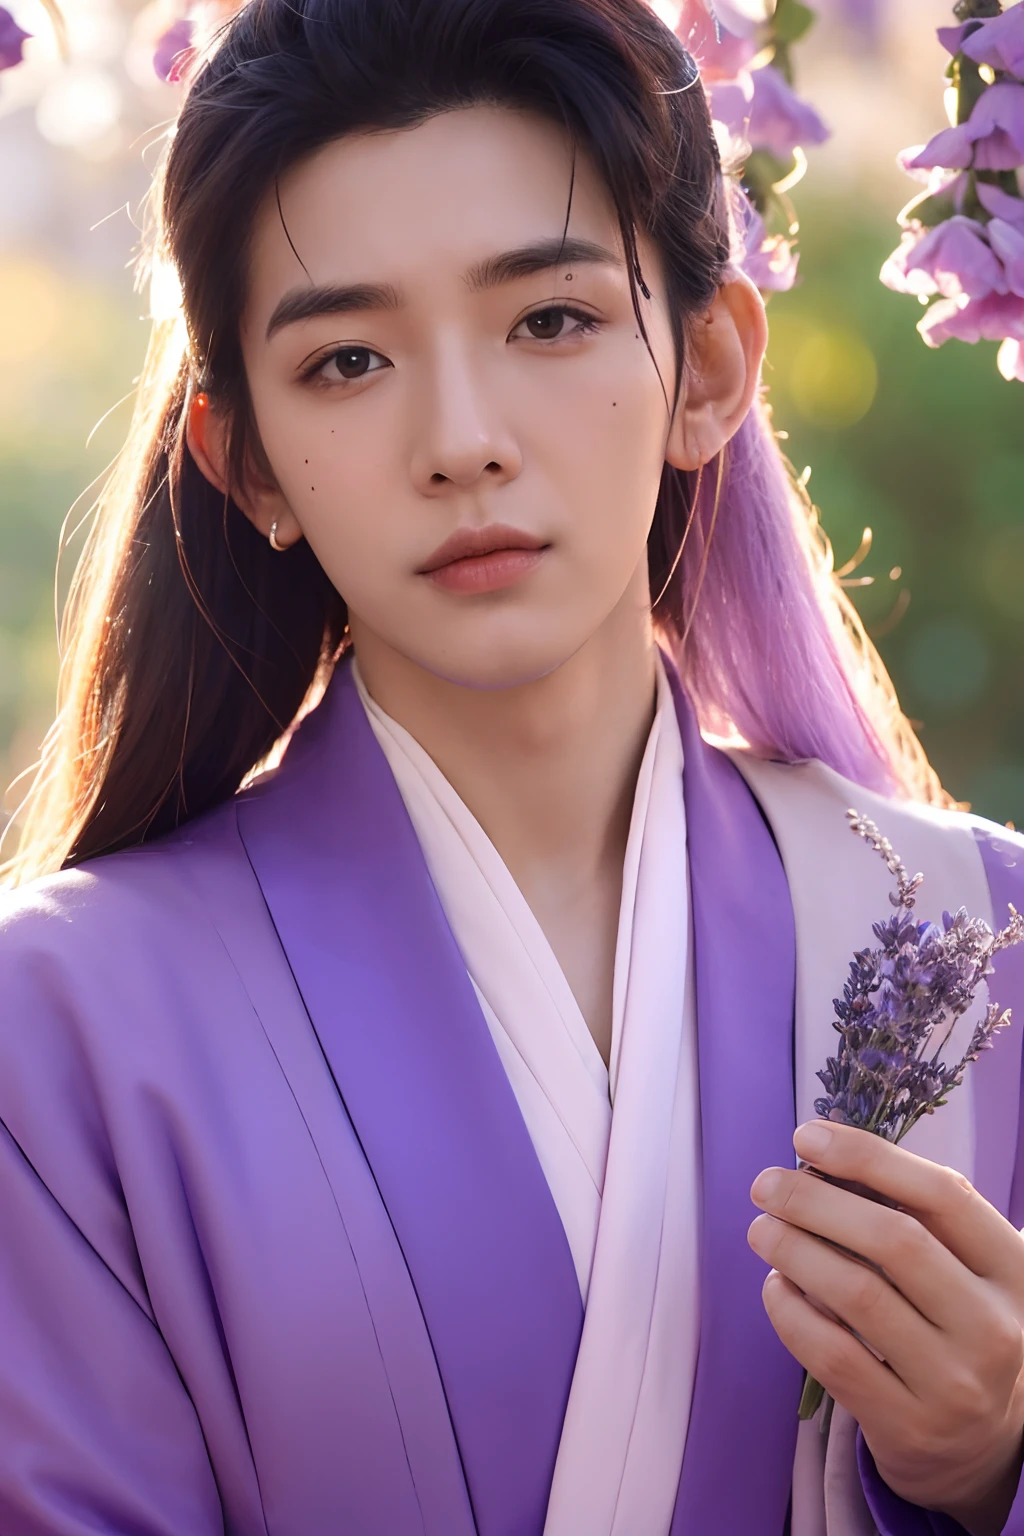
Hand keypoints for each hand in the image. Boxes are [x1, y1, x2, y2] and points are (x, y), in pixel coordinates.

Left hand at [748, 1122, 1023, 1535]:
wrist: (979, 1447)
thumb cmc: (954, 1328)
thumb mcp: (962, 1271)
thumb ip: (911, 1218)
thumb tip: (818, 1159)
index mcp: (1013, 1269)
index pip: (942, 1194)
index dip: (868, 1156)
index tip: (805, 1137)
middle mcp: (994, 1326)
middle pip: (895, 1241)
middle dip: (816, 1201)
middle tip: (765, 1185)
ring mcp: (955, 1382)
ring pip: (857, 1295)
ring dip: (794, 1250)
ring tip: (762, 1230)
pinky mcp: (909, 1426)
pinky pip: (832, 1354)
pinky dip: (790, 1312)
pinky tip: (776, 1286)